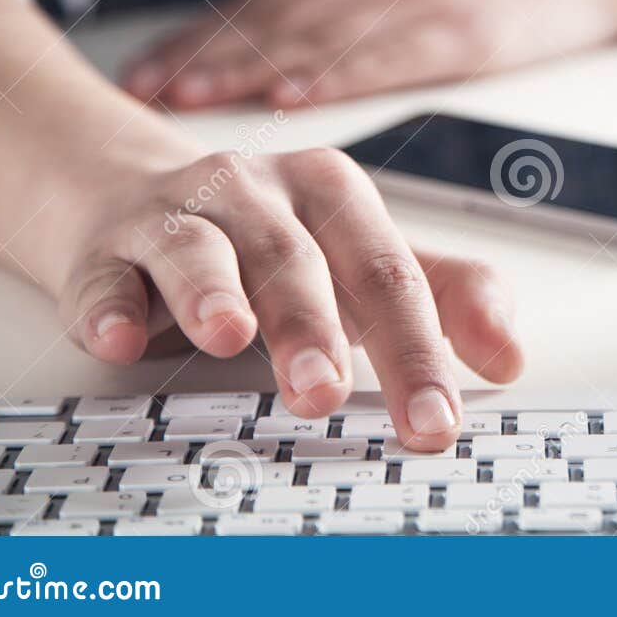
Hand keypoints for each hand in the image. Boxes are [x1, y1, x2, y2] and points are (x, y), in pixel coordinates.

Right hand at [46, 145, 521, 449]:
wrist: (137, 196)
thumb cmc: (272, 239)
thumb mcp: (361, 255)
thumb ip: (442, 296)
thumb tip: (510, 359)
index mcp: (336, 195)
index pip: (389, 275)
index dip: (418, 349)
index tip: (437, 421)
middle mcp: (262, 194)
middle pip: (298, 261)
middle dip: (313, 328)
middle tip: (327, 394)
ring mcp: (181, 215)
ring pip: (202, 251)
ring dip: (214, 294)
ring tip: (232, 338)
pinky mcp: (107, 248)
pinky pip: (107, 275)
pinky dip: (110, 304)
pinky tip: (119, 335)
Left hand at [121, 0, 616, 108]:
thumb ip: (356, 8)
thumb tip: (285, 57)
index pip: (263, 3)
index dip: (200, 37)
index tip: (145, 67)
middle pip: (273, 18)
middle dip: (201, 54)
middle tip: (141, 90)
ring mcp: (419, 2)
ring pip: (316, 35)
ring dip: (243, 67)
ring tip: (187, 98)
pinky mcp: (463, 32)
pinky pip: (386, 56)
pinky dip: (333, 75)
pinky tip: (292, 94)